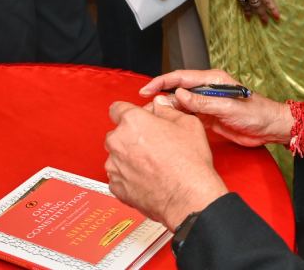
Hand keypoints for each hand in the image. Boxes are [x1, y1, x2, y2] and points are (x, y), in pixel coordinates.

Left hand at [105, 100, 228, 229]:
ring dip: (129, 157)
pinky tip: (148, 177)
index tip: (137, 117)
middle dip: (131, 136)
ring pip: (116, 155)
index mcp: (133, 122)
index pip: (117, 108)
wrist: (188, 197)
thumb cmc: (189, 163)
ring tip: (153, 163)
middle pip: (117, 133)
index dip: (130, 112)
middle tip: (152, 142)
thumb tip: (160, 107)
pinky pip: (119, 176)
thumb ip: (167, 111)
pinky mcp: (116, 187)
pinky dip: (129, 175)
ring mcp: (115, 166)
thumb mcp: (188, 124)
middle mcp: (118, 142)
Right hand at [139, 69, 293, 146]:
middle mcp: (208, 89)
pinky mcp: (209, 117)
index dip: (162, 82)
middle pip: (178, 90)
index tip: (146, 89)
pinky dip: (177, 119)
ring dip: (167, 110)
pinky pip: (188, 116)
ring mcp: (208, 103)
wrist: (269, 128)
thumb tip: (179, 95)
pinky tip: (167, 125)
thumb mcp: (228, 107)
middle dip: (161, 97)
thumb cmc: (257, 113)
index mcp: (213, 79)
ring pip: (181, 104)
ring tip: (152, 118)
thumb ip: (203, 101)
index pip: (181, 78)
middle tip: (144, 108)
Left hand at [226, 0, 279, 23]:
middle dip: (249, 12)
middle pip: (246, 4)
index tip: (243, 8)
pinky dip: (272, 9)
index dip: (241, 3)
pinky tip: (277, 16)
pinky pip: (267, 1)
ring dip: (261, 14)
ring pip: (256, 5)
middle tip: (250, 19)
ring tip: (265, 22)